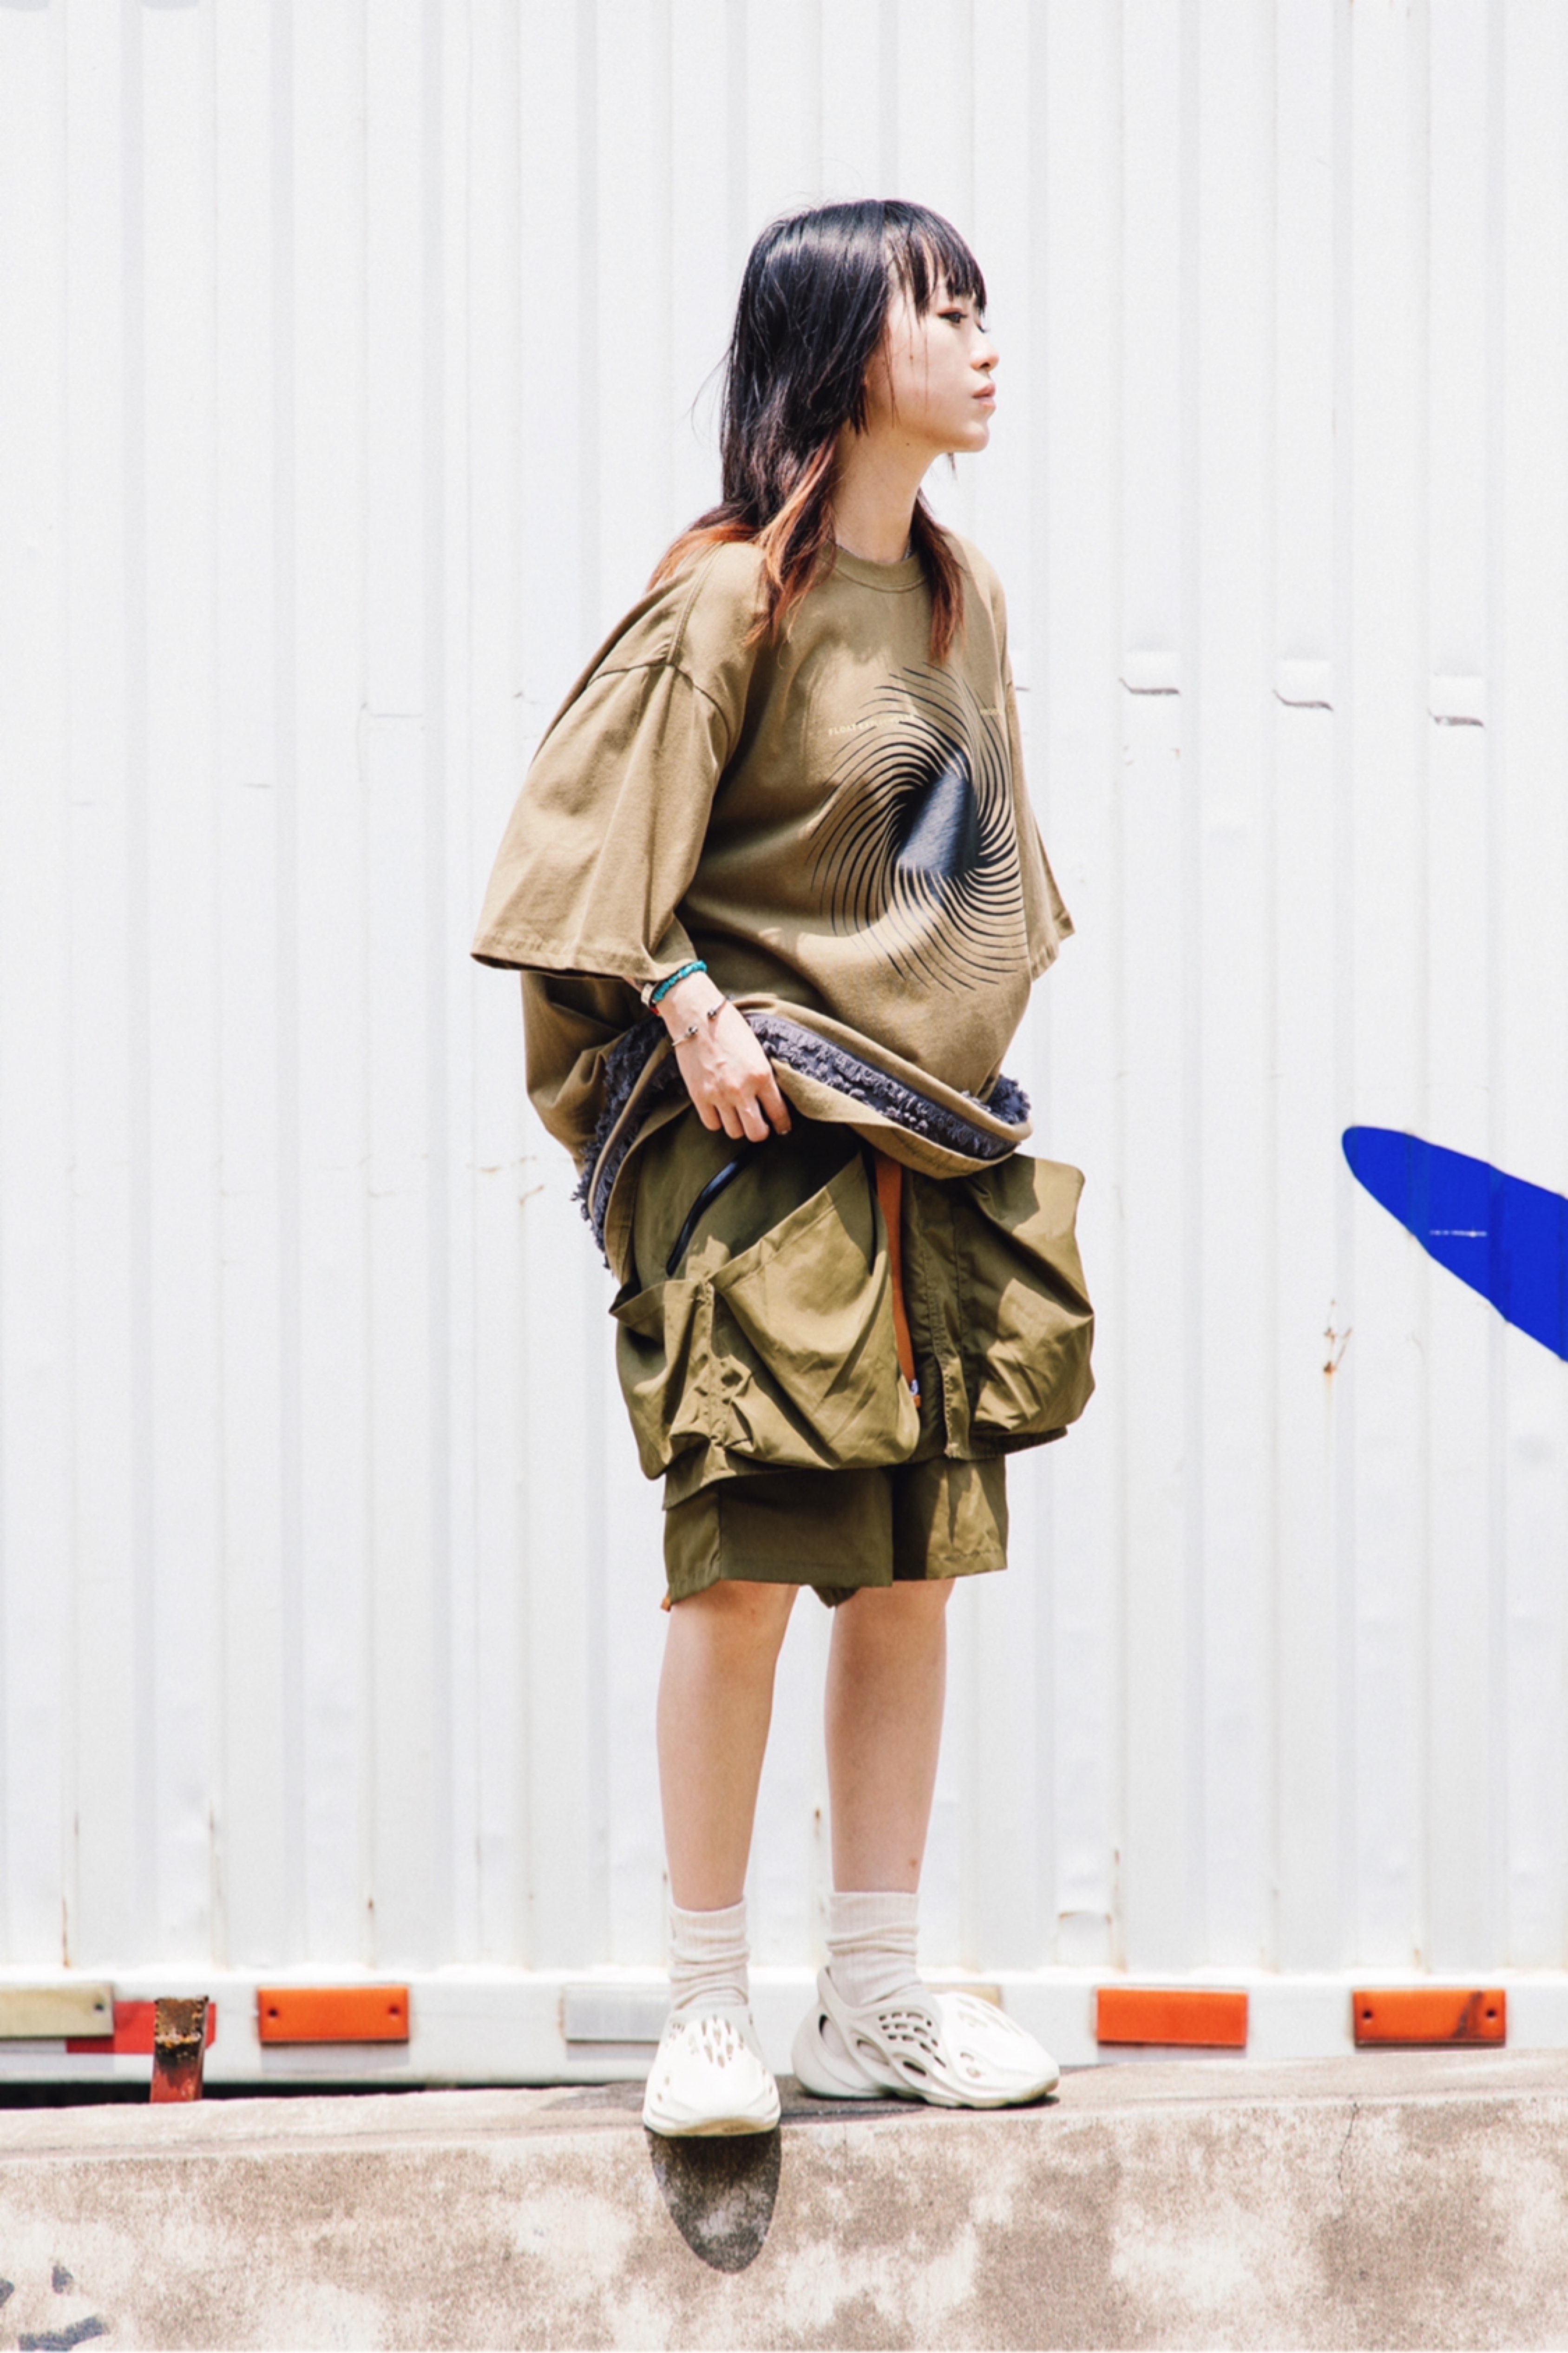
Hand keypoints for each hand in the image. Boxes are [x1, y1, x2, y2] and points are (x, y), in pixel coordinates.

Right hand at [658, 977, 790, 1141]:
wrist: (696, 1015)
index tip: (781, 1128)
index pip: (778, 1113)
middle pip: (756, 1133)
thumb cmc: (729, 1026)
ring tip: (737, 1115)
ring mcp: (719, 1095)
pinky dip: (717, 1121)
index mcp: (762, 1075)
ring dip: (738, 1126)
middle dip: (760, 1132)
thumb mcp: (756, 1050)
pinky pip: (712, 1124)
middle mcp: (742, 1089)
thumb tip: (770, 1100)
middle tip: (759, 1125)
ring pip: (734, 1132)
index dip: (782, 1125)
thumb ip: (763, 1076)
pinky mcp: (699, 1096)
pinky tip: (720, 1110)